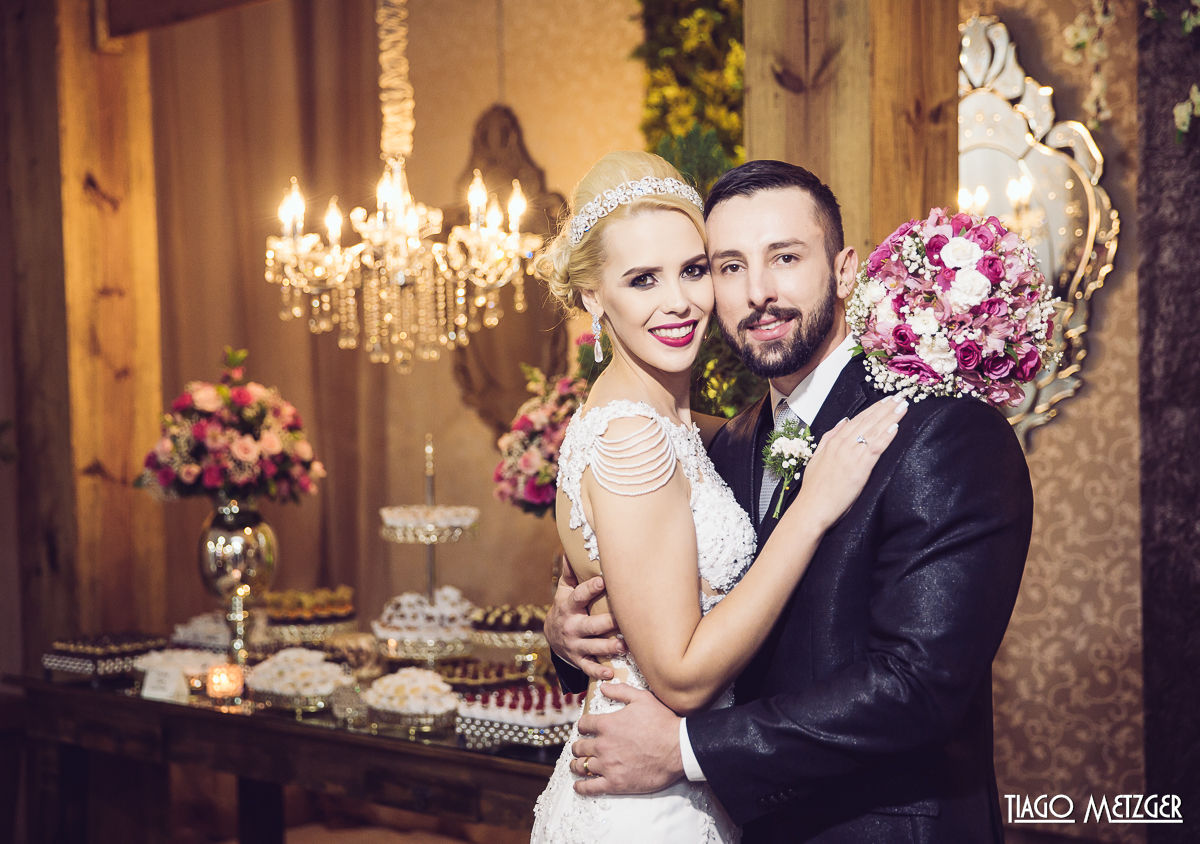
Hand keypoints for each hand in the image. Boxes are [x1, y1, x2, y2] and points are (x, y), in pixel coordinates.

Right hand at [545, 561, 626, 681]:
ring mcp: (575, 645)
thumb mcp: (564, 590)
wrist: (552, 637)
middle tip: (622, 619)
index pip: (579, 596)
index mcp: (569, 607)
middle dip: (605, 623)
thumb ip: (570, 572)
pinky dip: (598, 671)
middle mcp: (572, 627)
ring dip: (609, 647)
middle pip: (590, 625)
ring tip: (624, 646)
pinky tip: (611, 673)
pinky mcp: (578, 660)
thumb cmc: (566, 607)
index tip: (602, 581)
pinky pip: (588, 667)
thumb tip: (571, 549)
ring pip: (593, 647)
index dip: (589, 589)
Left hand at [569, 684, 683, 794]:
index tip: (585, 729)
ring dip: (577, 765)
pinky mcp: (616, 783)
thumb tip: (603, 687)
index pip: (584, 724)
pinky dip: (581, 787)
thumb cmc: (662, 722)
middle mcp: (603, 745)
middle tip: (580, 748)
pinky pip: (590, 788)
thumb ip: (620, 691)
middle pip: (579, 747)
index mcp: (607, 724)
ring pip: (581, 767)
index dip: (583, 726)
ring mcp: (608, 766)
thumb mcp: (642, 698)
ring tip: (577, 765)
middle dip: (578, 746)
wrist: (678, 748)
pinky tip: (579, 785)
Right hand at [793, 396, 907, 529]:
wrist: (812, 508)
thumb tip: (843, 421)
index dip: (873, 408)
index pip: (857, 420)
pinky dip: (886, 436)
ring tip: (903, 406)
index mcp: (833, 442)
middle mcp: (843, 445)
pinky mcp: (860, 468)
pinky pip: (876, 448)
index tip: (886, 400)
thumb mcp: (817, 457)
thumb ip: (829, 437)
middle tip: (901, 396)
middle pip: (868, 421)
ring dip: (890, 417)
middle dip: (886, 407)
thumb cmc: (815, 489)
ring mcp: (851, 455)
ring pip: (874, 431)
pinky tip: (896, 426)